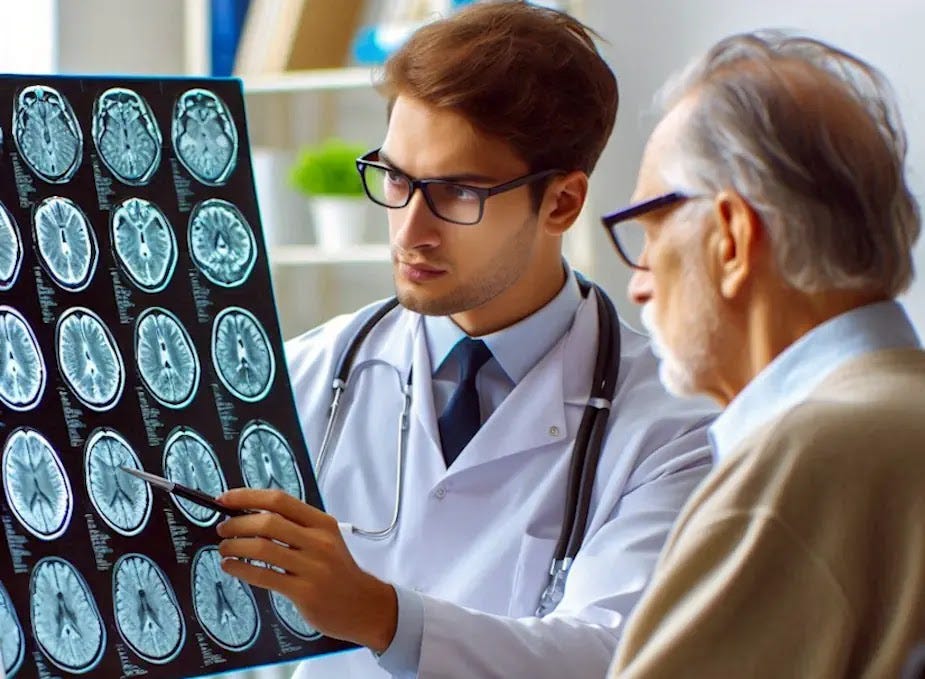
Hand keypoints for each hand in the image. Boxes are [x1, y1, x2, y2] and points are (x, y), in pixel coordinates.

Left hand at [215, 488, 397, 651]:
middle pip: (268, 521)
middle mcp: (319, 541)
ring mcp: (313, 567)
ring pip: (263, 547)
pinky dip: (240, 569)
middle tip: (222, 528)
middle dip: (237, 523)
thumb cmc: (338, 572)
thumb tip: (251, 516)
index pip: (280, 500)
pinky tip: (231, 566)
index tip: (226, 499)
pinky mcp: (305, 592)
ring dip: (235, 545)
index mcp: (323, 523)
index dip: (248, 497)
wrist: (363, 605)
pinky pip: (264, 575)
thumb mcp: (326, 540)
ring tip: (224, 548)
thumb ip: (296, 527)